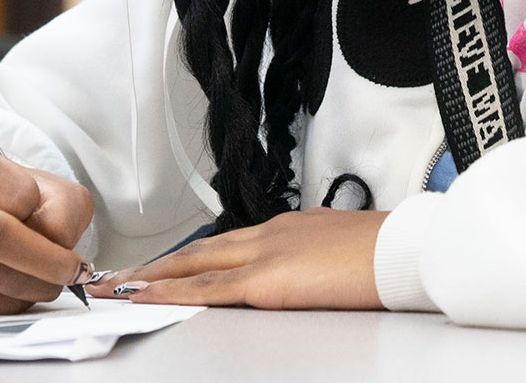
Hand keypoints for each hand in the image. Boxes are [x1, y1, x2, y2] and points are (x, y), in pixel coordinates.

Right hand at [0, 133, 95, 314]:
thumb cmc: (9, 195)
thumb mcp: (46, 183)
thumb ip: (64, 206)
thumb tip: (55, 246)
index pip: (17, 194)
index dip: (44, 214)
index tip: (54, 224)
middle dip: (45, 260)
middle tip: (73, 271)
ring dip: (33, 284)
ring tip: (48, 278)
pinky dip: (11, 301)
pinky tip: (15, 285)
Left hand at [87, 209, 386, 309]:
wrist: (406, 250)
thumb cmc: (389, 254)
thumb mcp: (346, 251)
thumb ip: (318, 259)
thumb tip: (311, 272)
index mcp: (291, 228)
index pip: (229, 242)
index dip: (194, 256)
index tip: (169, 264)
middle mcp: (271, 233)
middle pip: (201, 250)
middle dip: (160, 264)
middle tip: (122, 275)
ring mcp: (266, 254)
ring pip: (194, 265)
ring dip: (153, 277)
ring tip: (119, 288)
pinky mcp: (267, 280)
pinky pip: (206, 288)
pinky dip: (169, 292)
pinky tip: (145, 298)